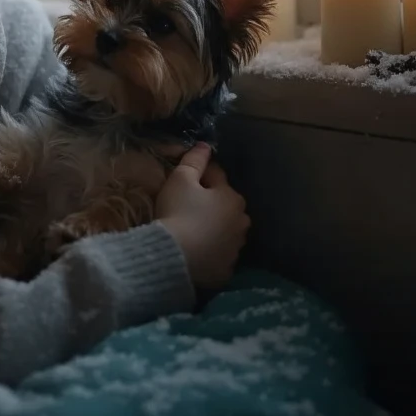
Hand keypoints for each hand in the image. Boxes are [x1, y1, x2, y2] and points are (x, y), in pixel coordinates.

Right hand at [155, 143, 250, 292]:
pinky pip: (218, 255)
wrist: (174, 256)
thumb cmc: (178, 211)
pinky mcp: (226, 270)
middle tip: (185, 207)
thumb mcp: (181, 179)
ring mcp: (236, 248)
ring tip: (190, 230)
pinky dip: (210, 252)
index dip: (197, 176)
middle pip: (223, 205)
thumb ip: (195, 160)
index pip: (215, 177)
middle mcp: (241, 222)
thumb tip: (205, 145)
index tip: (183, 181)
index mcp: (232, 197)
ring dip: (212, 228)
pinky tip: (194, 251)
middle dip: (210, 203)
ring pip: (223, 231)